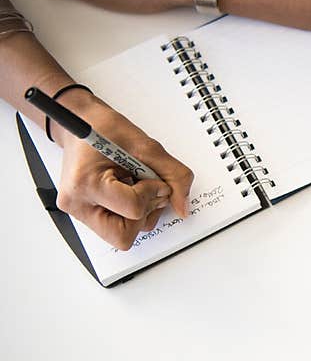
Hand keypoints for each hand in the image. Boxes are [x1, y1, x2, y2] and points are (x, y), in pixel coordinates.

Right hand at [51, 88, 193, 249]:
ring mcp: (79, 212)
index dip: (153, 193)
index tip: (153, 178)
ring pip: (123, 235)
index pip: (134, 209)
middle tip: (144, 187)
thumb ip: (174, 176)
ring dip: (140, 213)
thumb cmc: (105, 129)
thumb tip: (183, 207)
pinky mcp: (85, 215)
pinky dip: (131, 213)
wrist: (82, 124)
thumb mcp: (146, 146)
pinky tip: (127, 191)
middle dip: (144, 212)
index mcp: (85, 183)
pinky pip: (118, 228)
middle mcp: (78, 204)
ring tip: (133, 185)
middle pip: (124, 235)